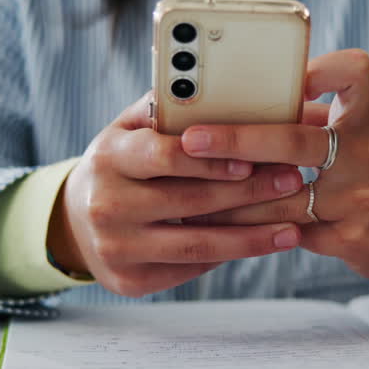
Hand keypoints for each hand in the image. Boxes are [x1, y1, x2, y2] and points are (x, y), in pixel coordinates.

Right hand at [52, 94, 304, 297]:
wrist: (76, 220)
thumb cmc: (122, 164)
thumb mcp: (131, 130)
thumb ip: (169, 110)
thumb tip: (230, 88)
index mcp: (108, 157)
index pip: (162, 155)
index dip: (210, 159)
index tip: (252, 159)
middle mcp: (106, 205)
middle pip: (188, 202)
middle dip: (247, 193)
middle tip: (291, 182)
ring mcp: (116, 248)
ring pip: (196, 245)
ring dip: (250, 237)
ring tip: (291, 229)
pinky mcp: (130, 280)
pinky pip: (190, 267)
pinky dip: (228, 255)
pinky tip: (261, 244)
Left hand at [180, 49, 368, 279]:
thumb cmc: (362, 168)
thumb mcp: (350, 132)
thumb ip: (306, 117)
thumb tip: (229, 104)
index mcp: (364, 117)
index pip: (355, 73)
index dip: (322, 69)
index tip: (287, 78)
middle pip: (298, 140)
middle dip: (238, 140)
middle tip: (192, 140)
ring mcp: (363, 197)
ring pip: (282, 197)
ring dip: (231, 197)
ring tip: (188, 194)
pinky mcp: (353, 237)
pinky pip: (288, 234)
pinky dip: (251, 232)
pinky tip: (221, 230)